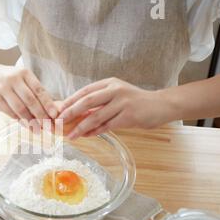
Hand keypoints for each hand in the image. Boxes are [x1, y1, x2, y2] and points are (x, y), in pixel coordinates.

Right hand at [0, 61, 57, 121]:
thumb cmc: (4, 77)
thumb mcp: (19, 77)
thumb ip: (31, 90)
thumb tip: (48, 108)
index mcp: (24, 73)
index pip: (39, 90)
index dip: (48, 103)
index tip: (56, 115)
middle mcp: (14, 79)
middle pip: (31, 101)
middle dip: (41, 116)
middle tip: (49, 127)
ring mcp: (3, 89)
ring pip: (20, 108)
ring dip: (31, 121)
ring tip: (38, 130)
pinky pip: (10, 112)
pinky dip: (20, 121)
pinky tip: (26, 126)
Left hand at [58, 77, 173, 138]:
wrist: (161, 105)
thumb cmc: (135, 102)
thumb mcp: (117, 96)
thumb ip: (99, 102)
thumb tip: (76, 113)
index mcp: (110, 83)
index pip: (85, 91)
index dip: (70, 101)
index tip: (57, 110)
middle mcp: (115, 90)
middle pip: (87, 101)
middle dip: (71, 112)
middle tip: (59, 122)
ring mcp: (123, 102)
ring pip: (96, 116)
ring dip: (81, 127)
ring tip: (71, 136)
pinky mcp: (129, 116)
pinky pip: (107, 126)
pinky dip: (95, 132)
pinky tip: (86, 136)